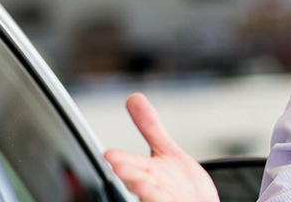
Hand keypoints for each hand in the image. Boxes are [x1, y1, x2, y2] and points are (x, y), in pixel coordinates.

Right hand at [103, 93, 219, 201]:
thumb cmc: (180, 185)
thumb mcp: (167, 152)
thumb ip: (150, 128)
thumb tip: (134, 98)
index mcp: (148, 174)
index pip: (132, 166)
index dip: (123, 160)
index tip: (110, 154)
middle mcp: (153, 190)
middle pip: (139, 183)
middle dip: (130, 176)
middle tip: (120, 168)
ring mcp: (164, 200)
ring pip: (153, 197)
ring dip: (147, 191)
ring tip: (141, 184)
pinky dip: (169, 200)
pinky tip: (170, 198)